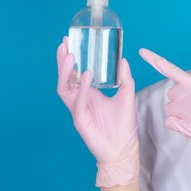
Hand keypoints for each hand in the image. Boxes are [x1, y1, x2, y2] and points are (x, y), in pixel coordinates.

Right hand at [56, 35, 138, 186]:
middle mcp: (80, 99)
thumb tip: (123, 60)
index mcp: (88, 93)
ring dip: (67, 71)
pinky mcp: (80, 120)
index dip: (71, 58)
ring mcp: (78, 109)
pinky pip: (77, 101)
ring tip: (70, 56)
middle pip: (66, 76)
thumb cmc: (124, 125)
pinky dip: (81, 88)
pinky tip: (86, 76)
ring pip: (65, 87)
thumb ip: (125, 78)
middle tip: (64, 43)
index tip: (70, 41)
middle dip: (63, 60)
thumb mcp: (127, 96)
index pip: (76, 72)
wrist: (123, 149)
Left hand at [138, 47, 190, 177]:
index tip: (142, 52)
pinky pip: (170, 122)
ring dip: (178, 113)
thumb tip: (188, 93)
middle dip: (180, 100)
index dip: (155, 60)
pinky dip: (178, 124)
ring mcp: (187, 113)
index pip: (172, 70)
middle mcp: (190, 97)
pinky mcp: (185, 127)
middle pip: (172, 94)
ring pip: (169, 109)